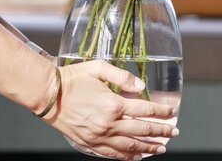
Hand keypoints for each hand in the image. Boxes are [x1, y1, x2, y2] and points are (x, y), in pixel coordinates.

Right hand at [43, 60, 178, 159]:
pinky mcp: (89, 143)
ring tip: (160, 148)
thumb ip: (122, 76)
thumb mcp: (98, 68)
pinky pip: (112, 154)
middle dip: (161, 132)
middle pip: (142, 130)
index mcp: (113, 104)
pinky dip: (127, 157)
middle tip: (174, 132)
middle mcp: (109, 123)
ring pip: (130, 146)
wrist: (47, 94)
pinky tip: (136, 156)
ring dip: (148, 148)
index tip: (172, 113)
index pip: (145, 110)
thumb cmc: (72, 78)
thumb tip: (141, 86)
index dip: (161, 112)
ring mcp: (99, 136)